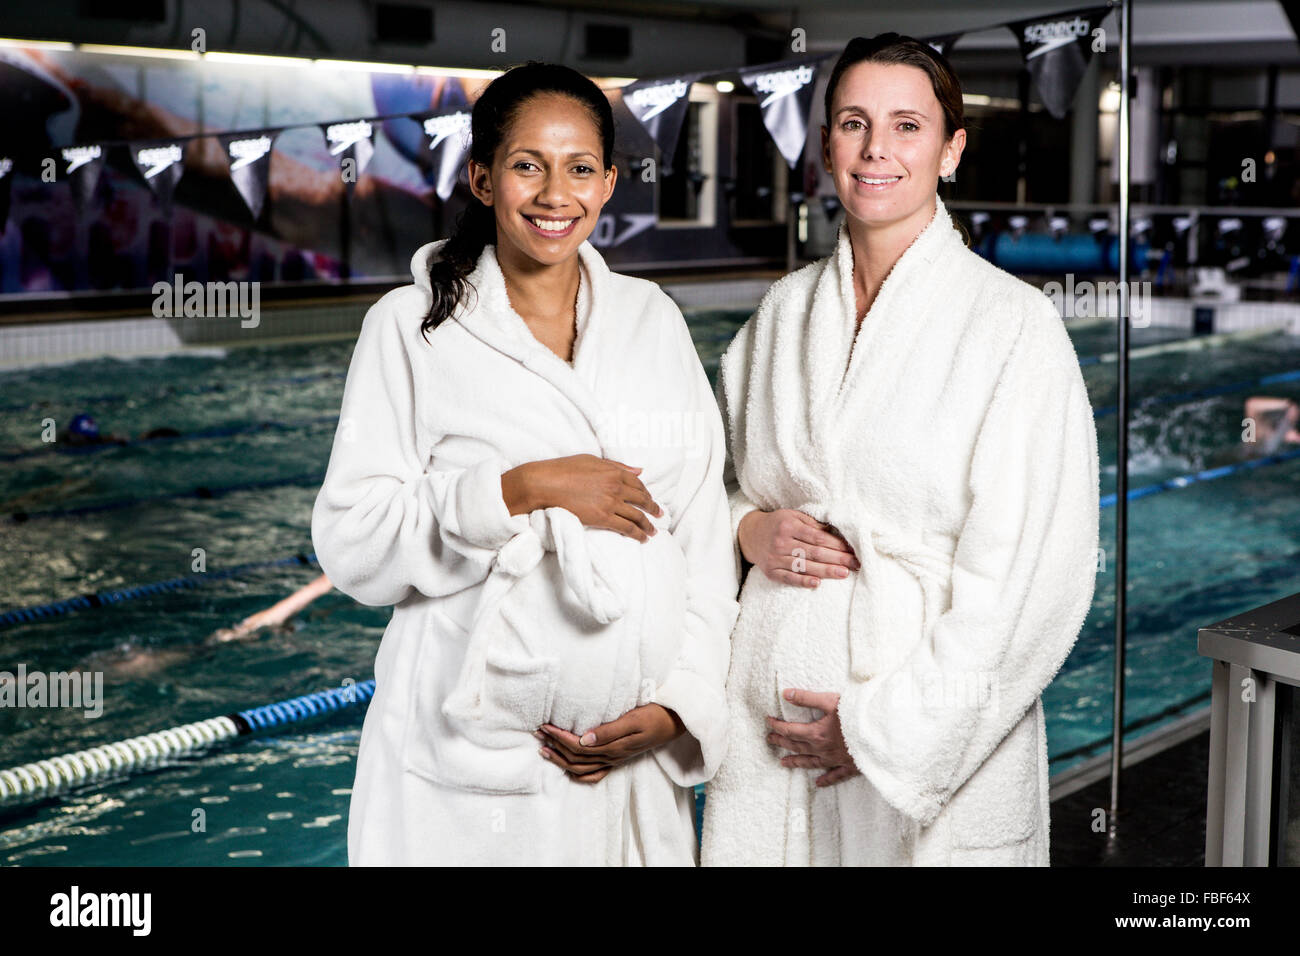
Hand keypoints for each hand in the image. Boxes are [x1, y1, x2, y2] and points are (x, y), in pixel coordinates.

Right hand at [502, 454, 661, 540]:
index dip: (646, 493)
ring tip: (653, 532)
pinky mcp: (602, 518)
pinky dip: (637, 534)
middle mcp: (616, 487)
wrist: (544, 483)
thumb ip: (616, 466)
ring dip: (648, 525)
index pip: (638, 484)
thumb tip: (639, 471)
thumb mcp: (591, 460)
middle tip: (660, 516)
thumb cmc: (563, 469)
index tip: (650, 499)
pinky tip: (642, 539)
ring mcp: (610, 503)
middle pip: (642, 500)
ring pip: (637, 516)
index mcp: (614, 471)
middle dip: (653, 509)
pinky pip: (626, 528)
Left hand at [536, 703, 685, 783]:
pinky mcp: (618, 759)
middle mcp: (612, 757)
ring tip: (544, 748)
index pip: (578, 746)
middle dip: (554, 746)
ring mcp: (614, 760)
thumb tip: (584, 739)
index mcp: (614, 747)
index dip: (559, 737)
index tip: (545, 725)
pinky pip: (594, 774)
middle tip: (538, 732)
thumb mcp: (634, 718)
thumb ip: (609, 730)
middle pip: (575, 758)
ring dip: (560, 759)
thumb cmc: (654, 715)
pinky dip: (578, 774)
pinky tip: (567, 768)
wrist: (674, 722)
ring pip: (581, 768)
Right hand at [738, 509, 858, 587]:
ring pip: (804, 566)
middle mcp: (781, 542)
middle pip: (814, 552)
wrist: (749, 534)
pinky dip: (802, 581)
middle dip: (837, 559)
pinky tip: (817, 583)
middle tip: (855, 564)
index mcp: (789, 526)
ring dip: (825, 571)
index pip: (817, 537)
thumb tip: (835, 532)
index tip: (851, 550)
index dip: (836, 545)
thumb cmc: (777, 524)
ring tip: (844, 574)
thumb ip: (812, 524)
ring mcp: (775, 558)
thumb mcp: (792, 516)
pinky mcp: (771, 572)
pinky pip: (788, 578)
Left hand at [767, 688, 860, 786]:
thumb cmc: (856, 715)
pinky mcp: (849, 766)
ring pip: (811, 762)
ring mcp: (835, 760)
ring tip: (784, 763)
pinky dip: (826, 779)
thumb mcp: (830, 701)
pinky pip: (834, 775)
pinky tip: (818, 783)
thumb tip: (786, 694)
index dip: (777, 726)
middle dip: (782, 742)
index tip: (768, 721)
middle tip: (770, 740)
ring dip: (796, 762)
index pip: (790, 730)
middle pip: (797, 746)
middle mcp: (822, 749)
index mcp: (816, 733)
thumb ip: (807, 698)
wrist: (879, 734)